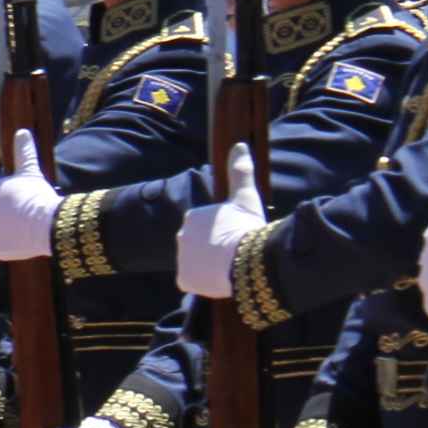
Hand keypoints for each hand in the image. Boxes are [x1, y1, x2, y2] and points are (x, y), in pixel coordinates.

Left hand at [0, 128, 62, 263]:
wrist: (46, 224)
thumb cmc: (39, 196)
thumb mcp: (31, 172)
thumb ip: (24, 153)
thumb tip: (22, 131)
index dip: (13, 198)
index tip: (25, 200)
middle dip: (9, 213)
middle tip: (26, 213)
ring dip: (8, 228)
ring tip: (25, 227)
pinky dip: (8, 244)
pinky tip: (21, 239)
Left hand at [177, 141, 263, 299]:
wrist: (247, 259)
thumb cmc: (246, 226)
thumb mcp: (246, 196)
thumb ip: (240, 171)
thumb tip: (239, 145)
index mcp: (192, 216)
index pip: (206, 225)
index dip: (223, 231)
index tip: (237, 234)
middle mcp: (181, 236)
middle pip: (199, 243)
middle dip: (213, 247)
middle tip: (234, 251)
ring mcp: (181, 259)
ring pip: (196, 262)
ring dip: (208, 264)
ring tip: (228, 266)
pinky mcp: (184, 280)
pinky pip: (192, 281)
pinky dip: (202, 281)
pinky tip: (217, 278)